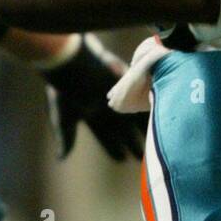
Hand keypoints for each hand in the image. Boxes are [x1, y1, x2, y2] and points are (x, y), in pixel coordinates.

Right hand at [42, 34, 146, 159]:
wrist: (74, 62)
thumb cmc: (67, 92)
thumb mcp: (64, 118)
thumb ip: (66, 138)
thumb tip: (61, 159)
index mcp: (91, 115)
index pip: (105, 136)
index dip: (113, 148)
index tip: (122, 159)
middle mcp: (106, 107)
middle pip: (122, 129)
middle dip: (132, 142)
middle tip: (143, 156)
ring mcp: (117, 95)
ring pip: (133, 116)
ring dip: (144, 129)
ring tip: (156, 141)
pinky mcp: (126, 83)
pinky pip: (141, 99)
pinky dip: (149, 109)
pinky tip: (159, 119)